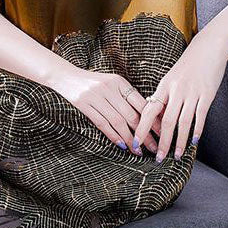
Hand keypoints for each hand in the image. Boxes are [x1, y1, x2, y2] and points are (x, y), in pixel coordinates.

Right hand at [46, 65, 160, 154]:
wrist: (65, 76)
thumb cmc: (92, 83)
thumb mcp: (110, 84)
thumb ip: (125, 96)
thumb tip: (145, 117)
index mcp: (119, 82)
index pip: (140, 103)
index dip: (152, 119)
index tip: (162, 133)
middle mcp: (109, 88)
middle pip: (131, 115)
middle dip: (144, 133)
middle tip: (154, 147)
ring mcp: (96, 96)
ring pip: (118, 121)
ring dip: (130, 139)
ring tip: (138, 151)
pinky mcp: (84, 104)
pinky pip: (102, 123)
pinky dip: (113, 135)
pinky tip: (121, 145)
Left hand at [132, 33, 227, 161]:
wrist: (208, 48)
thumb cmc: (188, 65)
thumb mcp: (171, 78)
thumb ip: (164, 96)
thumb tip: (154, 116)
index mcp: (164, 86)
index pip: (148, 111)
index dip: (142, 128)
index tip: (136, 143)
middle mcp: (176, 91)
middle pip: (165, 121)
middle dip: (161, 142)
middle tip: (158, 158)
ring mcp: (192, 93)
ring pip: (182, 122)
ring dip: (178, 141)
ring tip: (176, 155)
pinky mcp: (207, 95)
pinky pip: (200, 116)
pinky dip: (196, 130)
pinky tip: (193, 142)